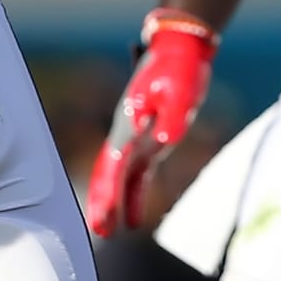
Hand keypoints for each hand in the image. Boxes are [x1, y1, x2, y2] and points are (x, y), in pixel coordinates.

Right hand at [86, 8, 217, 236]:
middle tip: (99, 231)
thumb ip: (171, 118)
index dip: (109, 193)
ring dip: (112, 201)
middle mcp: (126, 132)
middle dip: (102, 201)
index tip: (104, 218)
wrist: (178, 48)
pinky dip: (132, 194)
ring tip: (108, 232)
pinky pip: (135, 172)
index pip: (115, 164)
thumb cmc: (179, 68)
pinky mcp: (148, 138)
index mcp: (129, 123)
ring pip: (117, 175)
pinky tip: (135, 219)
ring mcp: (135, 136)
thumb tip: (162, 142)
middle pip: (108, 172)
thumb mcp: (181, 91)